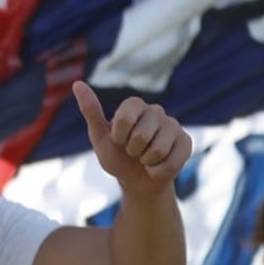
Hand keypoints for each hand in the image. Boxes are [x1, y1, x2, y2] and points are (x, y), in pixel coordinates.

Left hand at [72, 80, 191, 195]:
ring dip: (146, 161)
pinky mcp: (186, 142)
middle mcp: (156, 111)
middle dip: (132, 151)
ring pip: (158, 149)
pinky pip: (172, 161)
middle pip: (142, 135)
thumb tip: (77, 84)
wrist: (137, 181)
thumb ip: (91, 111)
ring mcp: (173, 125)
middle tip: (132, 151)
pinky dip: (159, 171)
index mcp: (134, 105)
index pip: (125, 117)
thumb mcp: (99, 136)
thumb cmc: (116, 156)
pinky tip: (158, 166)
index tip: (118, 140)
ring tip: (145, 158)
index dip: (119, 136)